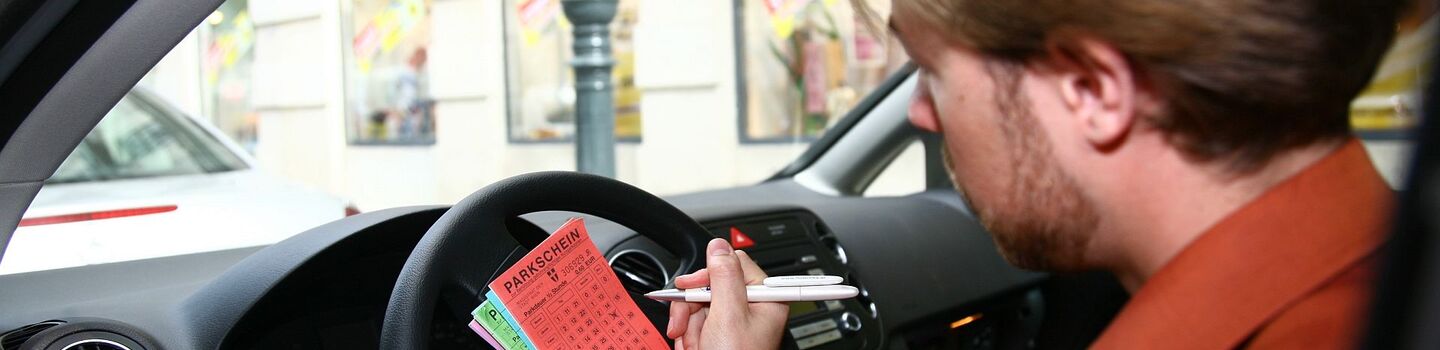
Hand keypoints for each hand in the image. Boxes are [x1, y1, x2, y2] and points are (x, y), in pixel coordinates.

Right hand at [666, 238, 788, 349]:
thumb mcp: (729, 315)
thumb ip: (723, 277)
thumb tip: (719, 245)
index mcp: (766, 299)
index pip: (734, 265)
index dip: (709, 275)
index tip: (691, 285)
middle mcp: (752, 309)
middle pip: (711, 287)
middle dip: (694, 308)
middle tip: (686, 325)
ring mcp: (733, 325)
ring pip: (699, 307)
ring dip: (690, 328)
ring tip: (696, 346)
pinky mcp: (718, 338)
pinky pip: (695, 326)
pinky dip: (689, 339)